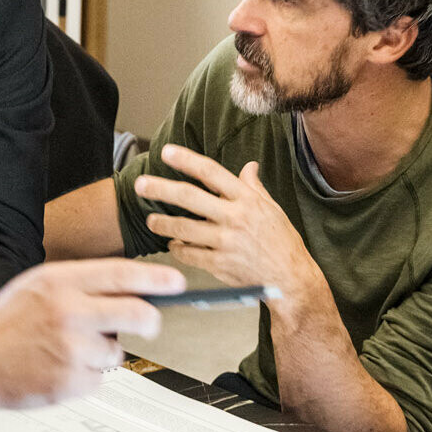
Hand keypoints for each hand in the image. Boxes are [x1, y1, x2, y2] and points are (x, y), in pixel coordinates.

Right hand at [0, 258, 174, 409]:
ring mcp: (70, 349)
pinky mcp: (69, 382)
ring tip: (66, 350)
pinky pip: (98, 380)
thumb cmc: (4, 324)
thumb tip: (131, 289)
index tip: (175, 282)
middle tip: (150, 324)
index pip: (121, 275)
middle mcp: (68, 312)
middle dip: (151, 321)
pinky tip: (57, 368)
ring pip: (116, 352)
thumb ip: (80, 285)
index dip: (155, 279)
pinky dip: (84, 377)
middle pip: (137, 314)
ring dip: (102, 354)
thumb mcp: (37, 286)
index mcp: (59, 282)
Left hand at [135, 146, 325, 313]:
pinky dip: (178, 249)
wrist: (290, 279)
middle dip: (161, 189)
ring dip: (163, 223)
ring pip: (183, 228)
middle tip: (141, 185)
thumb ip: (254, 187)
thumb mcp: (273, 209)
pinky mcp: (220, 265)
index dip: (187, 161)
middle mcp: (235, 217)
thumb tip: (249, 166)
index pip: (211, 173)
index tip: (166, 152)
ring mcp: (226, 242)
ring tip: (152, 220)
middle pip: (189, 198)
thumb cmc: (282, 242)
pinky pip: (189, 254)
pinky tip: (173, 245)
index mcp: (247, 200)